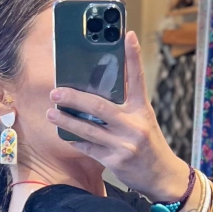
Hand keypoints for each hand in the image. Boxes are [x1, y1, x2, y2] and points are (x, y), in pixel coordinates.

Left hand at [47, 31, 189, 202]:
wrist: (161, 176)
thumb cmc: (149, 144)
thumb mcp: (144, 120)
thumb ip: (126, 106)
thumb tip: (98, 91)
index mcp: (143, 110)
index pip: (138, 79)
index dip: (133, 56)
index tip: (127, 35)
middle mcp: (134, 125)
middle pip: (99, 107)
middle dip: (74, 98)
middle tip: (56, 92)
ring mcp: (124, 144)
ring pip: (88, 129)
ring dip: (66, 121)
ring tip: (51, 113)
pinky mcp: (115, 161)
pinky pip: (89, 148)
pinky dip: (76, 141)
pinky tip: (64, 135)